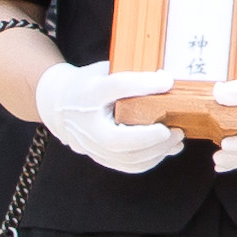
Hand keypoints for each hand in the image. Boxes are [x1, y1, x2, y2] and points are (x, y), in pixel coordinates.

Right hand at [36, 59, 184, 174]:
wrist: (58, 106)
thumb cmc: (89, 84)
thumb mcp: (104, 71)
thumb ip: (130, 74)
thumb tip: (167, 80)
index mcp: (89, 92)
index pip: (116, 86)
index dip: (143, 84)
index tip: (167, 81)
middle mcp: (87, 123)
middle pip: (117, 138)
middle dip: (149, 137)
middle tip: (173, 129)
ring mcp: (91, 144)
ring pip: (124, 158)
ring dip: (156, 151)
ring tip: (178, 138)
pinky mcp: (99, 156)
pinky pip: (127, 165)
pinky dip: (150, 160)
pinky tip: (167, 149)